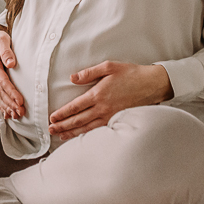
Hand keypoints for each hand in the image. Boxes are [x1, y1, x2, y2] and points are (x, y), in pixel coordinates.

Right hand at [0, 23, 25, 118]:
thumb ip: (6, 50)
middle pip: (1, 92)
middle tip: (22, 112)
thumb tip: (11, 63)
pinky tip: (8, 115)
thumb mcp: (1, 39)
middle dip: (11, 104)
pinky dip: (3, 106)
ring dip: (8, 107)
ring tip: (17, 116)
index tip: (20, 101)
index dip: (12, 92)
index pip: (3, 82)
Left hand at [47, 62, 172, 140]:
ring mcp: (110, 116)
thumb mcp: (109, 67)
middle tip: (51, 130)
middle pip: (78, 120)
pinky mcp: (118, 120)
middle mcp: (102, 108)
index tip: (52, 118)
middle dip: (63, 126)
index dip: (62, 113)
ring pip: (87, 127)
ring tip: (61, 136)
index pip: (75, 107)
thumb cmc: (131, 73)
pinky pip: (99, 130)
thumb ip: (89, 73)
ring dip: (72, 132)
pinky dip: (88, 134)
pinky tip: (81, 136)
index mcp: (98, 94)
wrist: (152, 84)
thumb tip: (72, 78)